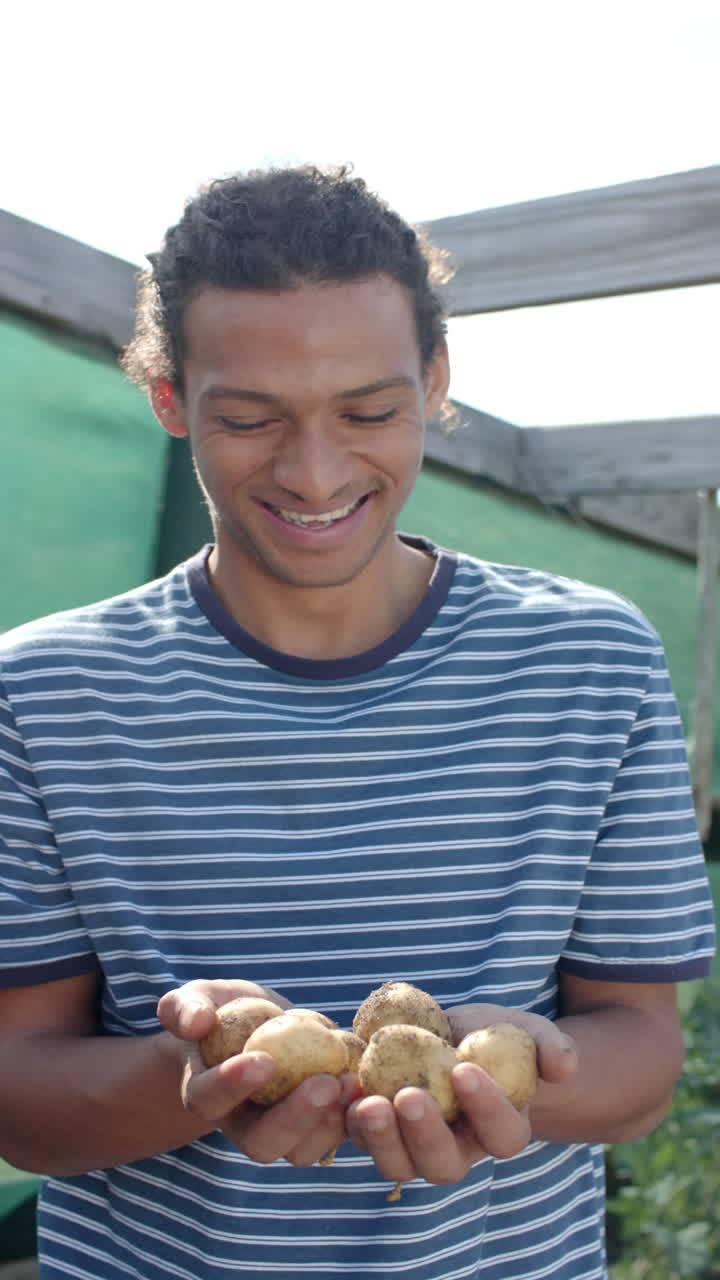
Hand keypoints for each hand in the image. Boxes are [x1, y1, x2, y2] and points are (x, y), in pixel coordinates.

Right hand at [157, 978, 358, 1165]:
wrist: (253, 1024)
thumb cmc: (217, 1010)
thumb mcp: (196, 998)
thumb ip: (185, 1008)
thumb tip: (197, 1021)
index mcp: (205, 1093)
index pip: (211, 1099)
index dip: (234, 1085)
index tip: (263, 1060)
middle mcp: (241, 1123)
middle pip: (262, 1143)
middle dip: (295, 1118)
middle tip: (324, 1083)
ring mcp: (279, 1130)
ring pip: (301, 1150)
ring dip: (330, 1122)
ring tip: (351, 1082)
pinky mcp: (313, 1124)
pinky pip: (333, 1135)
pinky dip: (351, 1115)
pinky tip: (366, 1083)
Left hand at [345, 1004, 577, 1187]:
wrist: (456, 1035)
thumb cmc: (500, 1038)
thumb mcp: (529, 1032)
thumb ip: (551, 1047)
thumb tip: (562, 1067)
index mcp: (501, 1130)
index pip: (501, 1135)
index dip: (485, 1109)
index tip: (464, 1069)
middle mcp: (458, 1150)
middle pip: (442, 1164)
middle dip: (423, 1135)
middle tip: (408, 1096)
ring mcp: (415, 1145)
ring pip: (397, 1163)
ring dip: (380, 1138)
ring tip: (366, 1102)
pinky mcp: (380, 1128)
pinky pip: (361, 1136)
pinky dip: (347, 1117)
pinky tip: (341, 1089)